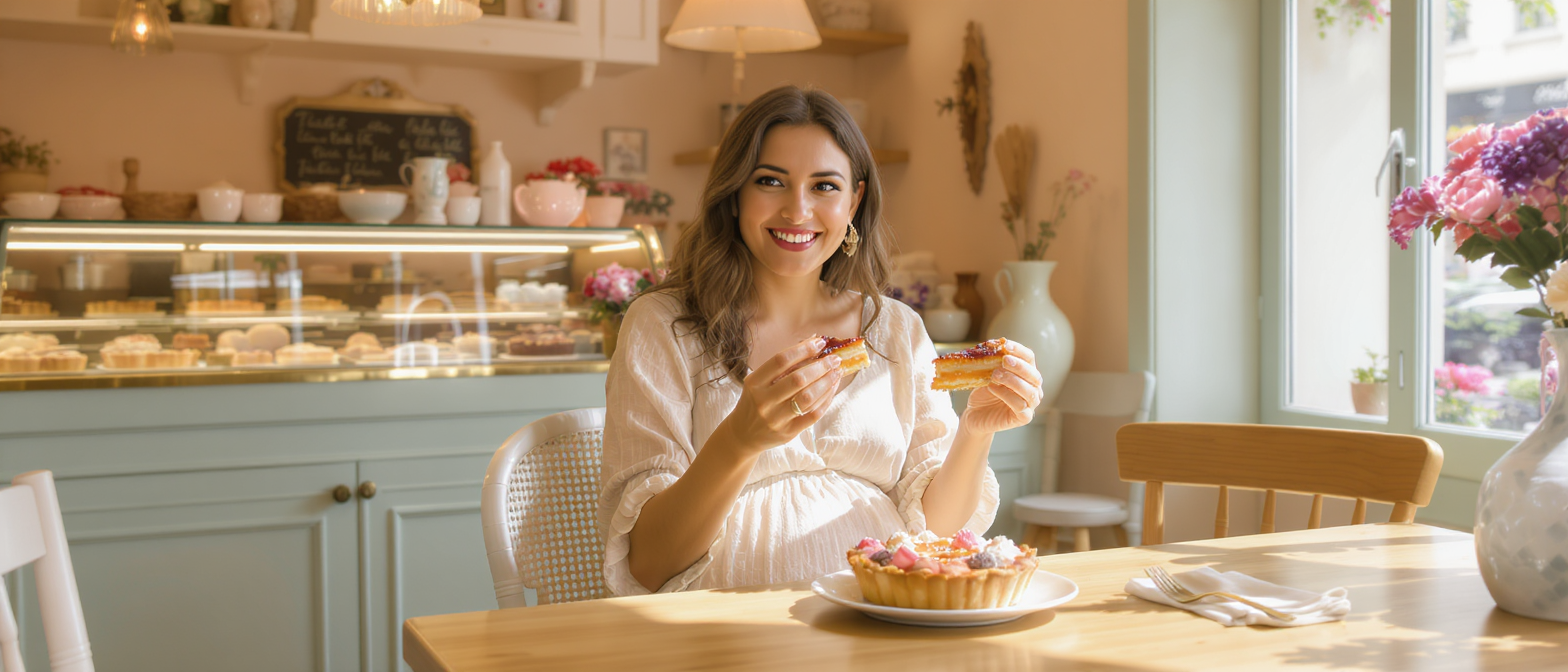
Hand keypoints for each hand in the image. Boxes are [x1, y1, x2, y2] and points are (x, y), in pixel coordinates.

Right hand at [716, 336, 842, 454]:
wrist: (742, 435)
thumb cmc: (755, 401)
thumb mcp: (759, 381)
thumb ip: (782, 365)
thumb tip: (812, 342)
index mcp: (754, 383)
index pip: (781, 360)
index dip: (803, 349)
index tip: (820, 342)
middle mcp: (763, 400)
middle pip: (798, 379)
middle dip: (821, 366)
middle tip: (835, 359)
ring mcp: (776, 418)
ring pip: (808, 398)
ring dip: (826, 383)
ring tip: (837, 372)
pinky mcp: (787, 432)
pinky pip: (813, 415)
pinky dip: (826, 400)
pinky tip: (832, 389)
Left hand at [961, 342, 1043, 434]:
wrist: (976, 414)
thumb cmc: (985, 393)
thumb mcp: (988, 375)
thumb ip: (994, 363)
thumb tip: (993, 346)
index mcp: (1027, 374)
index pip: (1029, 359)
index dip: (1019, 350)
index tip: (1006, 345)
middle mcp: (1034, 388)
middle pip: (1034, 375)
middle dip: (1019, 366)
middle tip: (1004, 361)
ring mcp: (1031, 404)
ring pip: (1029, 391)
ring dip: (1012, 381)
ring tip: (995, 375)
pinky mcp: (1024, 418)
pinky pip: (1020, 406)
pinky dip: (1006, 395)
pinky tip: (993, 388)